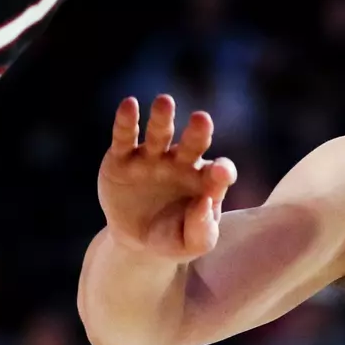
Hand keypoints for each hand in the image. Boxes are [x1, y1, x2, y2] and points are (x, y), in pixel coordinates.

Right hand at [99, 95, 235, 260]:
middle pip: (194, 143)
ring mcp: (152, 157)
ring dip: (162, 118)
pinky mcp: (123, 158)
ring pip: (161, 133)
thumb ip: (202, 229)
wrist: (134, 240)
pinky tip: (129, 105)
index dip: (222, 172)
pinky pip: (125, 137)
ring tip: (165, 101)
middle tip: (202, 119)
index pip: (220, 172)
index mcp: (205, 181)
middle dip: (199, 132)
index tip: (220, 175)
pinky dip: (127, 121)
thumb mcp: (191, 243)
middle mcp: (182, 163)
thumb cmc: (172, 237)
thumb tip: (205, 203)